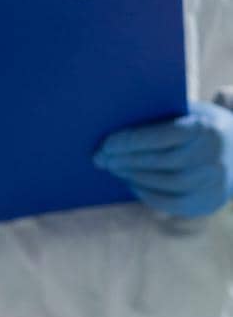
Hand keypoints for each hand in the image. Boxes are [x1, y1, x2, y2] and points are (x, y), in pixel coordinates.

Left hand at [94, 100, 232, 217]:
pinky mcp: (210, 201)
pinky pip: (172, 203)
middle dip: (126, 161)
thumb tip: (114, 123)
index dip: (131, 141)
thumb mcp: (190, 112)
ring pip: (164, 184)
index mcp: (206, 128)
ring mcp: (214, 182)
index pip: (162, 136)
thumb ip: (161, 117)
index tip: (106, 144)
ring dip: (134, 177)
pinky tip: (132, 184)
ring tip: (115, 169)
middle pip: (160, 162)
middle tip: (102, 159)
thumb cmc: (203, 125)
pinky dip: (148, 195)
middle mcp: (214, 156)